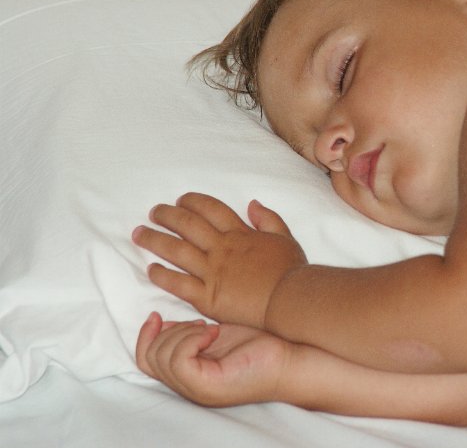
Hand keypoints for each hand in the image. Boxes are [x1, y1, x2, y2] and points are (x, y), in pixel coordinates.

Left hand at [133, 193, 306, 326]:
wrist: (290, 301)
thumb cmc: (291, 272)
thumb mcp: (285, 238)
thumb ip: (269, 219)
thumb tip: (253, 203)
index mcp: (240, 234)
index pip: (210, 209)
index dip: (193, 202)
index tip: (181, 200)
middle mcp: (221, 249)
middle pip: (187, 224)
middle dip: (167, 215)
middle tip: (154, 212)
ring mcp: (211, 272)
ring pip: (176, 250)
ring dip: (155, 239)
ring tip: (140, 234)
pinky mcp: (207, 297)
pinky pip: (178, 283)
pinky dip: (162, 275)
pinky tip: (151, 269)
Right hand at [135, 312, 295, 406]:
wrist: (289, 360)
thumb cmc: (259, 345)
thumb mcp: (214, 335)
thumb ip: (188, 333)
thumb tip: (162, 322)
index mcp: (189, 375)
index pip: (146, 361)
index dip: (144, 336)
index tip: (156, 314)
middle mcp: (188, 386)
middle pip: (149, 358)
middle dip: (169, 331)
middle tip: (201, 324)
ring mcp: (196, 389)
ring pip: (162, 357)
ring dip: (184, 333)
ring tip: (210, 329)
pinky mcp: (207, 386)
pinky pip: (179, 360)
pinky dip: (192, 339)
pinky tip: (214, 333)